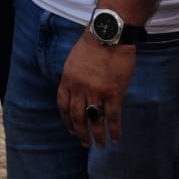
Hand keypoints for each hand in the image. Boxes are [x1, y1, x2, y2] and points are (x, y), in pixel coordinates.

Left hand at [58, 33, 138, 147]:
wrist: (109, 34)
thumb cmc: (93, 44)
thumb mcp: (74, 60)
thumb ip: (74, 77)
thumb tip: (76, 91)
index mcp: (68, 79)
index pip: (63, 105)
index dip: (66, 120)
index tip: (71, 129)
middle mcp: (79, 88)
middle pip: (76, 117)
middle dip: (80, 133)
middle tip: (85, 143)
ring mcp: (96, 92)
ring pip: (94, 120)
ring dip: (97, 135)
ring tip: (100, 144)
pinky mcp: (113, 93)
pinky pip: (113, 117)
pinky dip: (114, 129)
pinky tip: (116, 137)